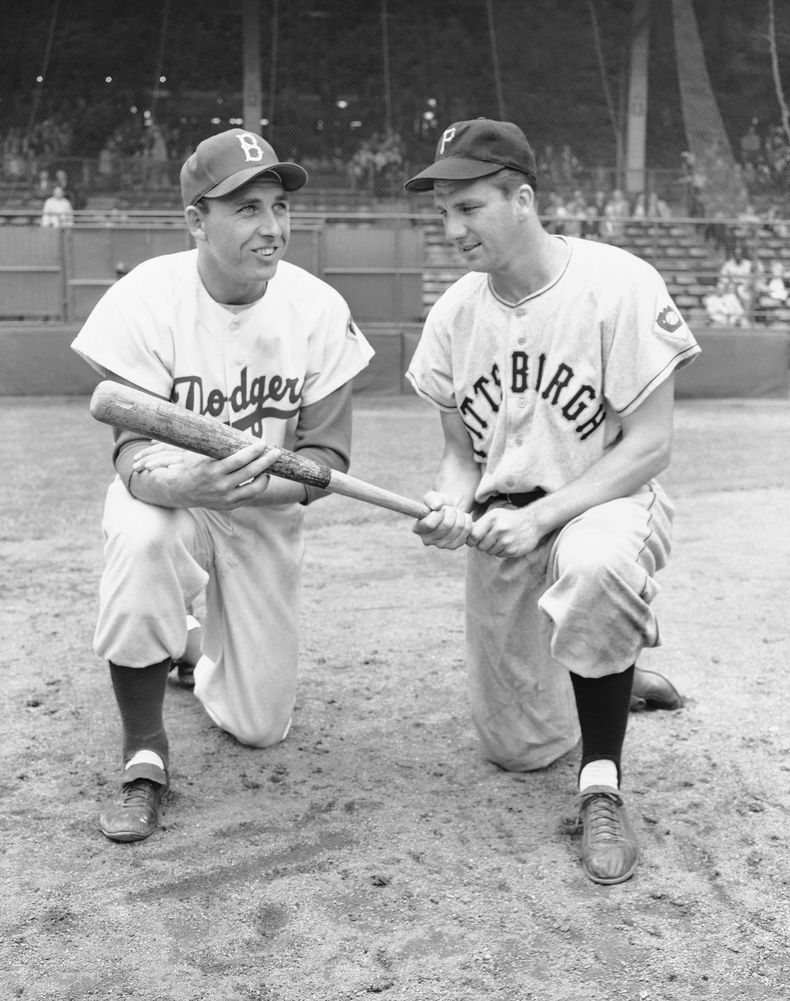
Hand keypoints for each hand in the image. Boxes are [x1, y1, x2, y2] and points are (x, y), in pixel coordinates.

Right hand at [132, 439, 278, 509]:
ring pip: (255, 488)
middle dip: (266, 461)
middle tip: (276, 452)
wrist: (180, 491)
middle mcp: (221, 486)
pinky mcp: (230, 505)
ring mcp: (226, 498)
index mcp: (213, 471)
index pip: (239, 460)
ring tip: (268, 467)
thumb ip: (219, 448)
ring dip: (265, 476)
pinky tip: (261, 477)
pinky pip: (250, 496)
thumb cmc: (193, 468)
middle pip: (251, 472)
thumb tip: (236, 433)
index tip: (263, 443)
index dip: (254, 451)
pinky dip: (258, 486)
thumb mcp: (202, 455)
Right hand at [412, 491, 472, 548]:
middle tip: (449, 509)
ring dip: (460, 515)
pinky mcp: (455, 545)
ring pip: (458, 527)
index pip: (429, 524)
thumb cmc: (438, 504)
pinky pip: (467, 530)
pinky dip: (467, 520)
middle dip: (451, 511)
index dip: (438, 513)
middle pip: (446, 525)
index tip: (440, 508)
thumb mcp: (432, 497)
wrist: (450, 511)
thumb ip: (432, 499)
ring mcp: (442, 545)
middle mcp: (428, 540)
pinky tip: (461, 519)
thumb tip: (437, 506)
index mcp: (418, 529)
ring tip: (455, 513)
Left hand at [470, 505, 546, 558]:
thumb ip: (480, 524)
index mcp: (492, 518)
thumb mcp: (495, 515)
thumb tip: (464, 535)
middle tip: (489, 539)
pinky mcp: (513, 550)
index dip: (471, 540)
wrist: (533, 522)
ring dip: (492, 548)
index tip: (472, 540)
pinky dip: (500, 551)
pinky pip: (499, 555)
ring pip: (489, 552)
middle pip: (480, 546)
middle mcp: (499, 529)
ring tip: (500, 540)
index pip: (474, 535)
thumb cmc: (509, 518)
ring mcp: (507, 541)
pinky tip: (507, 543)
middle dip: (482, 544)